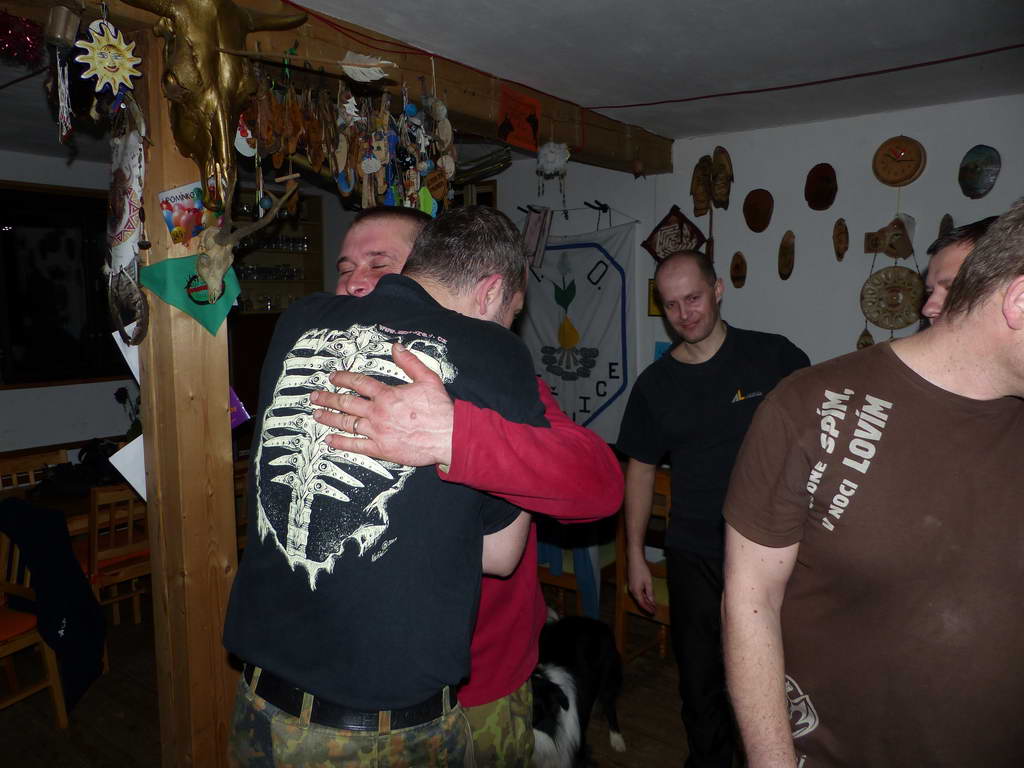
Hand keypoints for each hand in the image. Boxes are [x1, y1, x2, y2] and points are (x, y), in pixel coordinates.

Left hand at [310, 342, 454, 466]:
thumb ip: (410, 362)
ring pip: (346, 423)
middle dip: (327, 398)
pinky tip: (329, 440)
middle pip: (346, 403)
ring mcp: (377, 431)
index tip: (333, 377)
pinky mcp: (381, 449)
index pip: (359, 383)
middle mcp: (377, 412)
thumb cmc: (440, 409)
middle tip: (314, 396)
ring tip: (316, 415)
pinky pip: (355, 445)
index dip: (343, 378)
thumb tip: (396, 347)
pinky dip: (340, 443)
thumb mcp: (428, 378)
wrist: (447, 436)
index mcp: (387, 394)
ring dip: (329, 418)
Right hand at [627, 556, 656, 613]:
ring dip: (646, 601)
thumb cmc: (641, 570)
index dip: (648, 608)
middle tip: (654, 610)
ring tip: (652, 604)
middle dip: (647, 606)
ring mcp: (631, 587)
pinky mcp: (632, 584)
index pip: (642, 603)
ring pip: (639, 597)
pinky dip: (643, 596)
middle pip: (640, 601)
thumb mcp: (648, 582)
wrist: (634, 560)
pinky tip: (648, 597)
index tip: (653, 612)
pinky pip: (638, 593)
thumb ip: (650, 593)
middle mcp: (632, 591)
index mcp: (636, 591)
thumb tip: (652, 601)